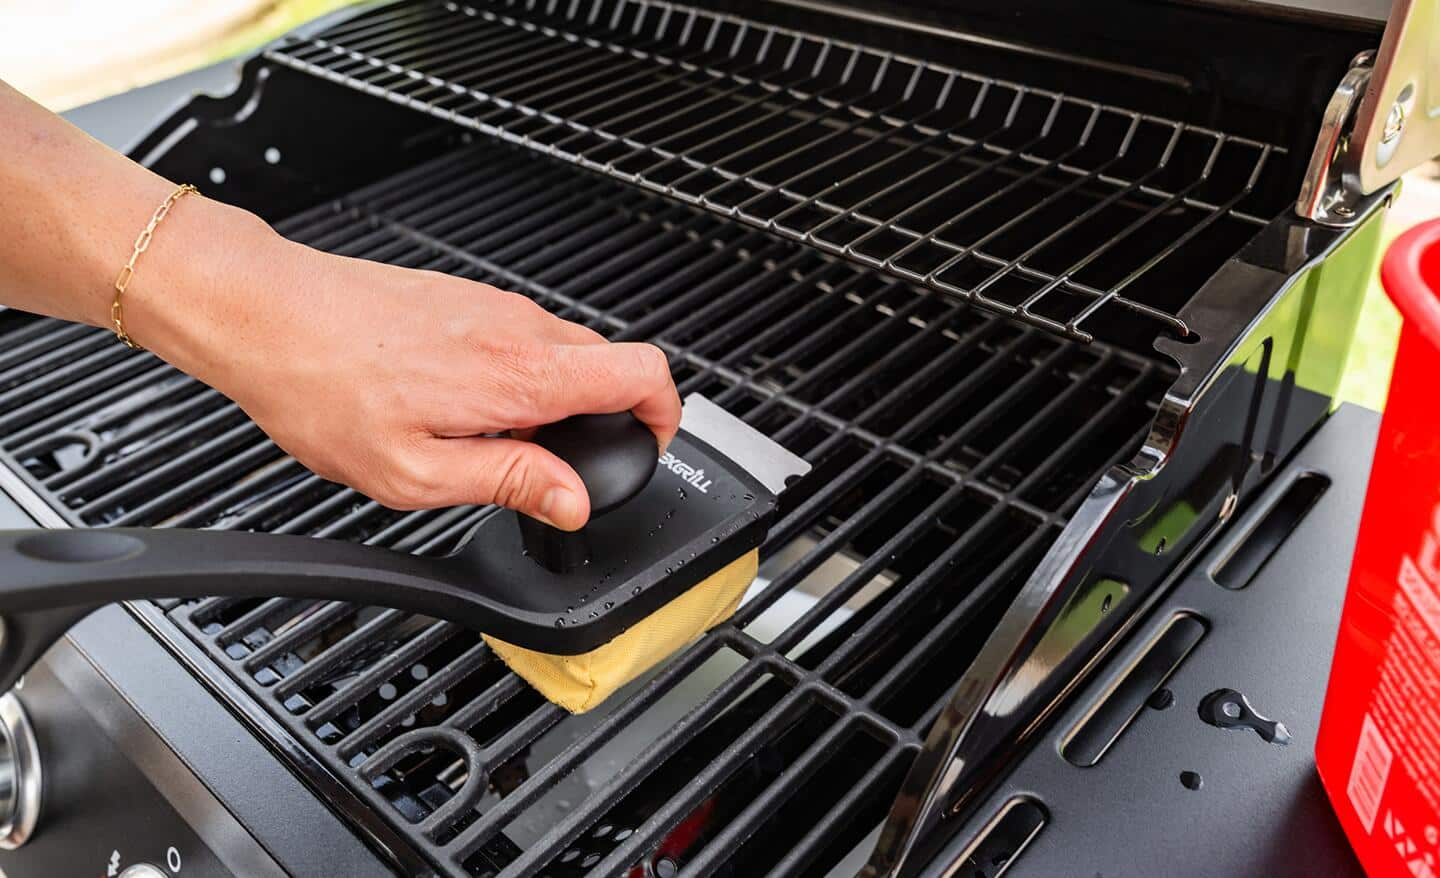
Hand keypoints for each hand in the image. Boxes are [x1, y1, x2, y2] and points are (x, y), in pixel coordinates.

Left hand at [138, 206, 678, 529]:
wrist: (264, 313)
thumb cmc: (322, 388)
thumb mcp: (415, 471)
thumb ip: (509, 482)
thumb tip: (572, 501)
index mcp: (519, 373)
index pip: (643, 373)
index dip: (665, 416)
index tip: (648, 447)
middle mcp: (517, 326)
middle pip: (612, 364)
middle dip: (605, 418)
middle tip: (560, 464)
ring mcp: (492, 304)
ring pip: (565, 352)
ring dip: (555, 400)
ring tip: (495, 439)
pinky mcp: (465, 297)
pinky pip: (523, 338)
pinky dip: (519, 376)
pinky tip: (460, 405)